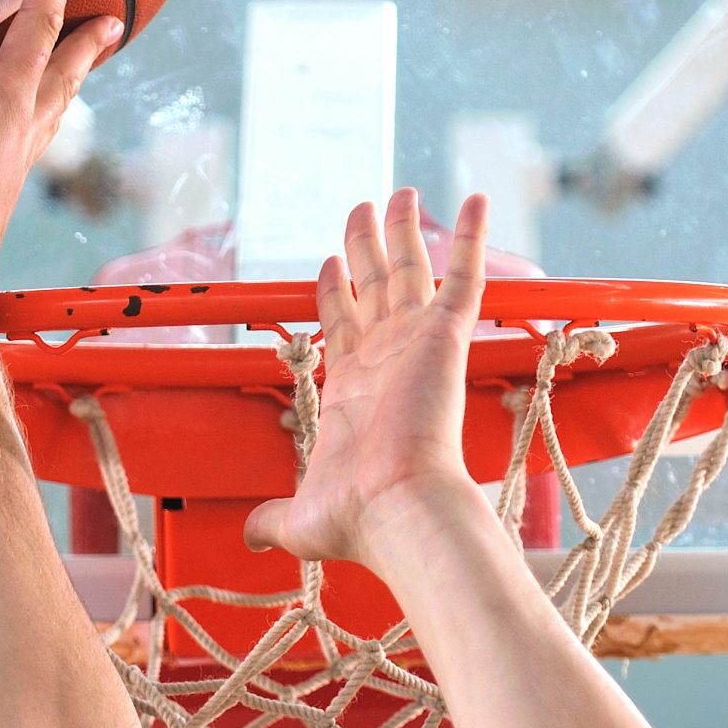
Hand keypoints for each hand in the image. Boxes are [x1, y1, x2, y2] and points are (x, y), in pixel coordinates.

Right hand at [0, 0, 121, 297]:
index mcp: (3, 105)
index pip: (34, 28)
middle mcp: (20, 126)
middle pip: (61, 63)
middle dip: (80, 25)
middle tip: (112, 6)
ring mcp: (16, 156)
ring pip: (57, 98)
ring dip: (74, 68)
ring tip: (91, 50)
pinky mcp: (4, 182)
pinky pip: (39, 128)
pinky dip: (49, 106)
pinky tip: (40, 112)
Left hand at [242, 189, 491, 568]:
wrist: (395, 509)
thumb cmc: (356, 518)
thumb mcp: (299, 518)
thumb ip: (273, 519)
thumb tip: (251, 535)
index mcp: (353, 388)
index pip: (343, 324)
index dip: (334, 290)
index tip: (328, 260)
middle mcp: (386, 358)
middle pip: (375, 284)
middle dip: (367, 246)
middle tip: (364, 207)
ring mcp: (416, 342)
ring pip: (411, 268)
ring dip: (404, 228)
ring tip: (400, 192)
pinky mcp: (447, 336)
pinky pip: (464, 275)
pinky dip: (471, 237)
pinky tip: (477, 198)